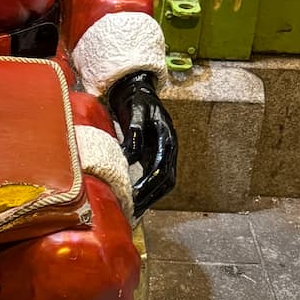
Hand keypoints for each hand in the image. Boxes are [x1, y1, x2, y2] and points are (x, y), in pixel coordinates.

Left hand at [106, 70, 177, 214]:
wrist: (139, 89)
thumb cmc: (137, 99)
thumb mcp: (135, 111)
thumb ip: (135, 132)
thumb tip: (130, 155)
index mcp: (168, 139)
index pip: (161, 170)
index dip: (149, 186)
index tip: (135, 197)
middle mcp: (169, 150)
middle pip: (166, 181)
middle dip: (150, 197)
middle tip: (133, 210)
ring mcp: (163, 154)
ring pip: (163, 182)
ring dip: (150, 197)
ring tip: (133, 210)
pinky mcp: (155, 155)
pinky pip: (155, 178)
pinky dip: (146, 190)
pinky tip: (133, 198)